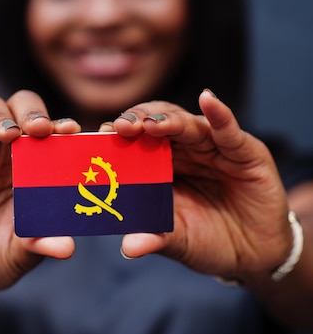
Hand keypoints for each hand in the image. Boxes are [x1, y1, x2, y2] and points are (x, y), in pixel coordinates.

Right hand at [0, 90, 78, 294]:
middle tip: (40, 129)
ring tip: (8, 133)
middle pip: (21, 108)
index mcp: (36, 166)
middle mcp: (7, 151)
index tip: (72, 132)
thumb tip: (67, 247)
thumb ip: (40, 243)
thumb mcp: (20, 253)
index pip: (52, 132)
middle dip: (32, 112)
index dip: (62, 125)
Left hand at [105, 90, 292, 282]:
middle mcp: (182, 150)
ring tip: (153, 124)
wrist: (254, 255)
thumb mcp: (179, 241)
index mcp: (158, 166)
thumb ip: (155, 238)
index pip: (133, 142)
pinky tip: (208, 100)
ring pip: (187, 123)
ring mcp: (211, 148)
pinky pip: (228, 130)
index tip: (99, 136)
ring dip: (169, 120)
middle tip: (122, 127)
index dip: (117, 136)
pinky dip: (219, 114)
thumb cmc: (208, 240)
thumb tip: (129, 248)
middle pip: (156, 123)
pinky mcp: (243, 151)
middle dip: (138, 121)